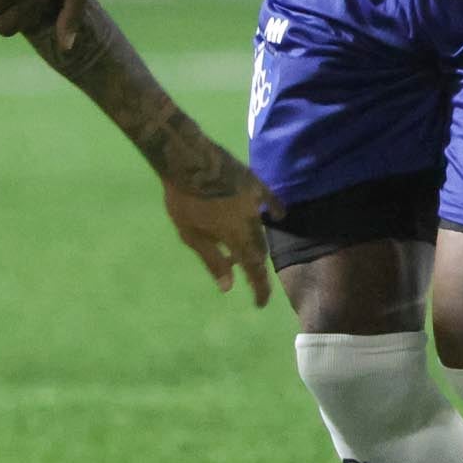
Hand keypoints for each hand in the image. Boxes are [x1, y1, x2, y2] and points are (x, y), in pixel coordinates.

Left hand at [161, 148, 272, 306]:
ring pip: (261, 229)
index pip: (254, 270)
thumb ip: (212, 260)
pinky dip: (275, 209)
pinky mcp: (253, 183)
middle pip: (258, 250)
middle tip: (248, 278)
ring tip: (245, 252)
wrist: (187, 159)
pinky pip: (269, 199)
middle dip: (255, 267)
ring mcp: (255, 201)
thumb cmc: (184, 200)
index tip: (260, 303)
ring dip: (255, 244)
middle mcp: (252, 222)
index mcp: (237, 237)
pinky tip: (278, 215)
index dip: (259, 288)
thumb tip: (228, 286)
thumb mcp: (191, 234)